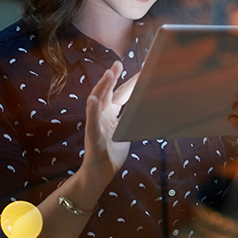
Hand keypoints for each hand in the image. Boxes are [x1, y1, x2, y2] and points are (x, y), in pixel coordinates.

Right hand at [80, 61, 137, 188]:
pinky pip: (91, 121)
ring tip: (108, 74)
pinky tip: (93, 99)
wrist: (99, 173)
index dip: (129, 82)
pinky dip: (92, 110)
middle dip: (112, 77)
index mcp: (110, 114)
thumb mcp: (125, 133)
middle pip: (107, 92)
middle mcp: (101, 115)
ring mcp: (96, 124)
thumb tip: (145, 110)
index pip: (120, 94)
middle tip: (118, 63)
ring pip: (97, 101)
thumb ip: (130, 120)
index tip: (139, 70)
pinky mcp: (92, 136)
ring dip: (102, 87)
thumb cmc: (111, 153)